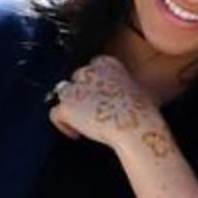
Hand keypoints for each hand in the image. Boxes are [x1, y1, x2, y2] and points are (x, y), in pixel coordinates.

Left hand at [48, 55, 165, 152]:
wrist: (135, 126)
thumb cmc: (142, 112)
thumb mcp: (139, 89)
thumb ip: (124, 86)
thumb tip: (124, 96)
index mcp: (107, 63)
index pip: (93, 66)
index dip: (94, 84)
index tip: (100, 98)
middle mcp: (89, 70)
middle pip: (76, 80)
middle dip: (81, 94)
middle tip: (91, 112)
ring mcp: (76, 87)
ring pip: (64, 94)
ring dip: (71, 107)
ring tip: (82, 123)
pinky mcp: (66, 106)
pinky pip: (55, 114)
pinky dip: (63, 126)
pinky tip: (76, 135)